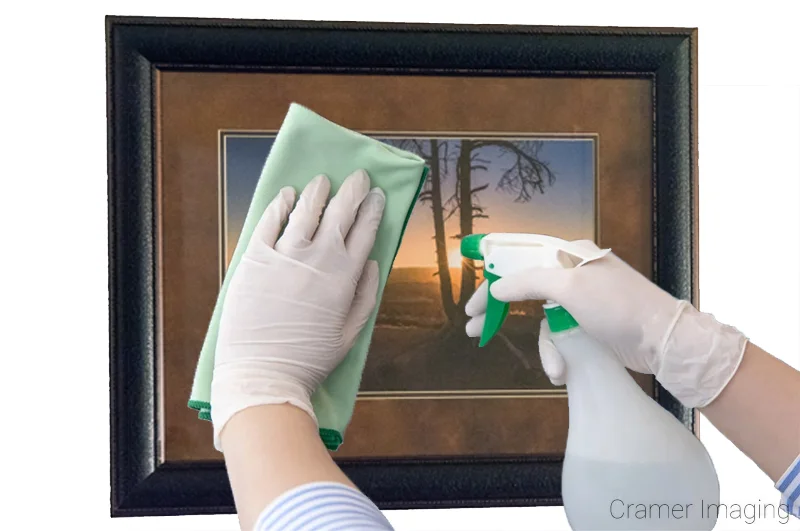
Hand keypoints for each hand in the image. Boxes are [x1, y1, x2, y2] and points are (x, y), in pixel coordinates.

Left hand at [211, 170, 385, 449]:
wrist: (263, 373)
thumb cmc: (310, 359)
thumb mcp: (350, 334)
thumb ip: (365, 296)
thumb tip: (371, 263)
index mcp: (345, 276)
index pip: (365, 231)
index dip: (374, 210)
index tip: (378, 195)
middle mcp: (318, 257)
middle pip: (340, 212)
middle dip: (353, 191)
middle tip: (360, 177)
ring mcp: (284, 254)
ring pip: (306, 209)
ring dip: (318, 191)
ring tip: (323, 181)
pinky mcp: (255, 257)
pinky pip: (270, 221)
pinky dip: (281, 204)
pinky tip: (288, 195)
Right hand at [464, 240, 746, 407]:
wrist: (664, 340)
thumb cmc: (618, 306)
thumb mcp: (569, 288)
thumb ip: (528, 282)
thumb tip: (497, 287)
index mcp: (567, 256)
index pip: (519, 262)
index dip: (492, 281)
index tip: (472, 305)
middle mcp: (571, 275)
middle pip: (524, 290)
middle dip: (501, 313)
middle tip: (473, 329)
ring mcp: (581, 301)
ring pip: (544, 322)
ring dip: (546, 348)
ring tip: (555, 369)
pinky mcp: (589, 325)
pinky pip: (561, 337)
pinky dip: (561, 354)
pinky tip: (565, 371)